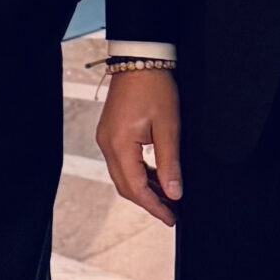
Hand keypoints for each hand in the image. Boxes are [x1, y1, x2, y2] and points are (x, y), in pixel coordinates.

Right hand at [95, 69, 181, 225]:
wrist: (138, 60)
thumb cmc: (154, 88)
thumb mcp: (168, 127)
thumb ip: (169, 162)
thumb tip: (173, 193)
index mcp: (119, 144)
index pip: (135, 187)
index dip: (154, 207)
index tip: (172, 219)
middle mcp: (107, 144)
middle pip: (125, 186)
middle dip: (148, 202)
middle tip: (172, 213)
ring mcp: (106, 139)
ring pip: (122, 176)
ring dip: (144, 189)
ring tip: (167, 198)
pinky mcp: (110, 133)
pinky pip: (122, 163)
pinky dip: (138, 174)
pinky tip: (156, 177)